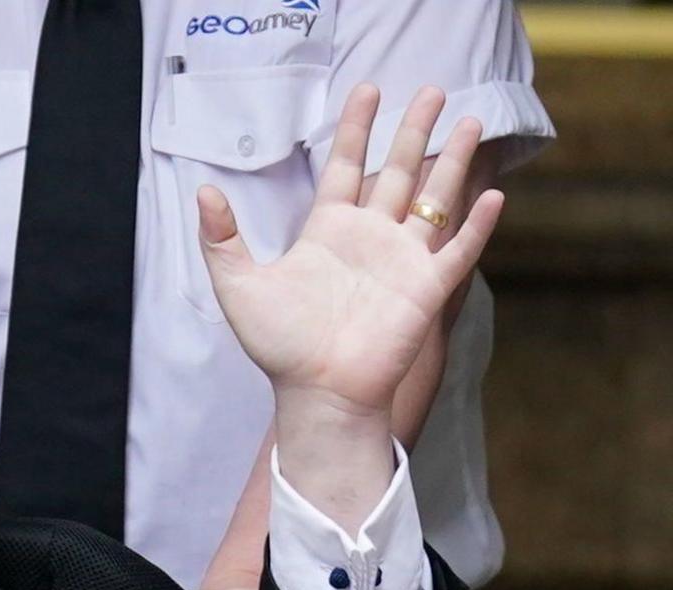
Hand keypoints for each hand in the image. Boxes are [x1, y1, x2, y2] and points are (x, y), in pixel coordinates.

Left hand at [199, 85, 503, 423]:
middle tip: (431, 89)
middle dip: (414, 130)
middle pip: (397, 171)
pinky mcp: (426, 288)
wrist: (317, 392)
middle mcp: (369, 238)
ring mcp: (402, 260)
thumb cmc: (279, 346)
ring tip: (472, 120)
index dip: (354, 129)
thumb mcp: (239, 286)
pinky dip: (476, 225)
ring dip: (454, 161)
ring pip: (434, 198)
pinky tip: (493, 195)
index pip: (344, 167)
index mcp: (328, 231)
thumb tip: (204, 192)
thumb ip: (222, 239)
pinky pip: (458, 250)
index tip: (367, 90)